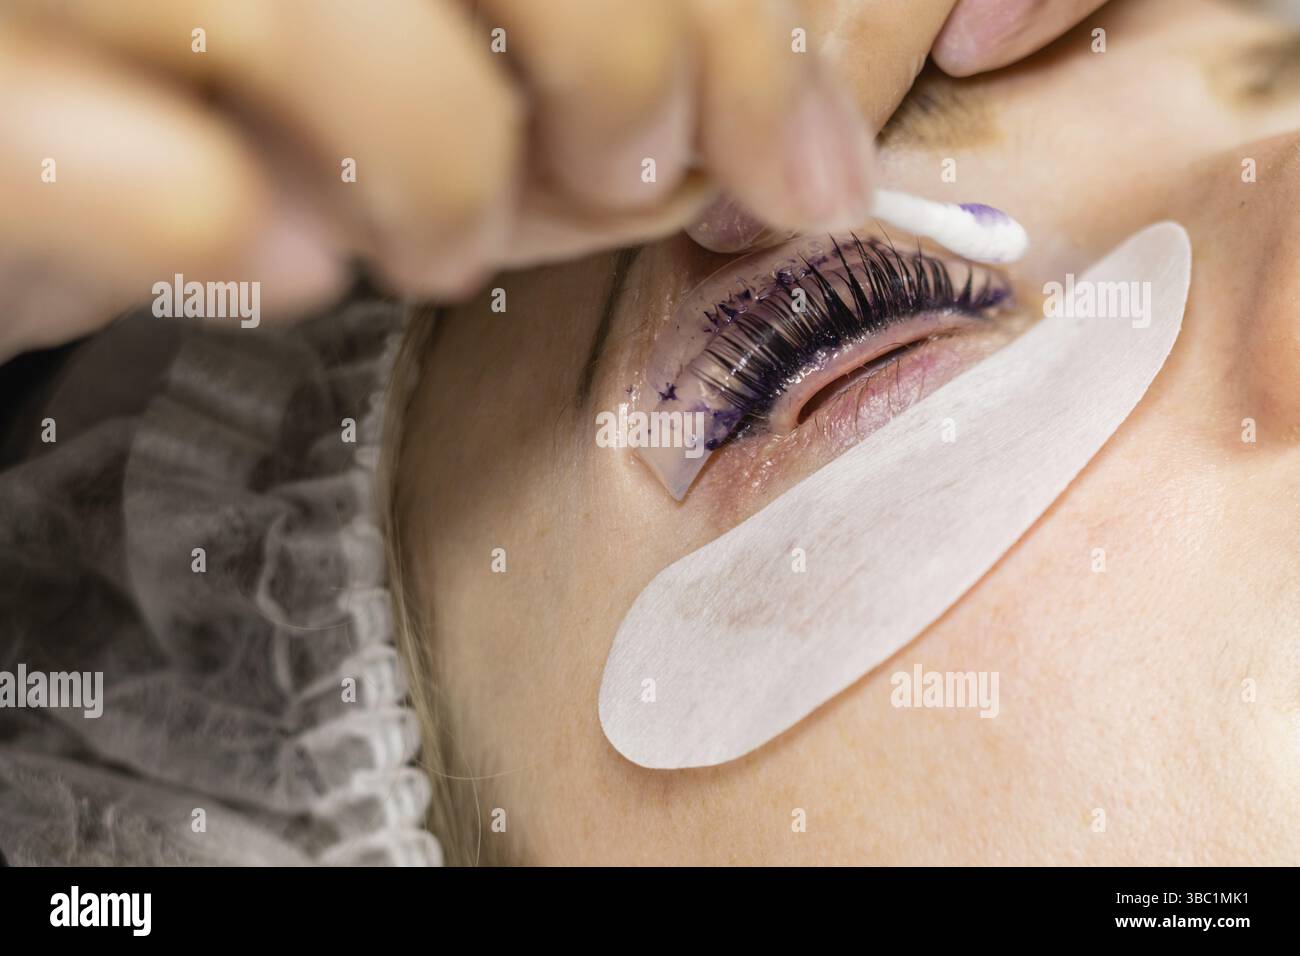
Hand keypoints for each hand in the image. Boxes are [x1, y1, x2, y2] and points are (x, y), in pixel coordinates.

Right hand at [0, 0, 883, 358]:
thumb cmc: (252, 101)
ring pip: (302, 19)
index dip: (736, 28)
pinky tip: (292, 262)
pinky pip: (176, 187)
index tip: (807, 169)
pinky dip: (254, 233)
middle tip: (628, 182)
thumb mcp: (453, 47)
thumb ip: (604, 49)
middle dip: (623, 67)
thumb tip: (797, 140)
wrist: (23, 145)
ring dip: (442, 166)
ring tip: (437, 240)